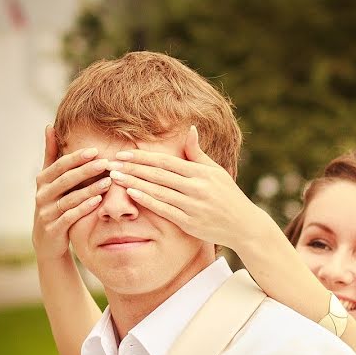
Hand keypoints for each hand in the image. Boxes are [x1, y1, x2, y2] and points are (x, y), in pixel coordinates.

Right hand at [32, 125, 109, 259]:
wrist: (47, 241)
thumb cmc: (53, 204)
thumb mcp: (49, 180)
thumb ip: (50, 155)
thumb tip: (49, 126)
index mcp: (42, 181)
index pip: (59, 165)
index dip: (76, 158)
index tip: (95, 150)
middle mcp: (41, 195)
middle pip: (65, 180)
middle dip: (85, 171)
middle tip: (106, 163)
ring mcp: (46, 213)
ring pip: (69, 198)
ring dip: (89, 189)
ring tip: (108, 182)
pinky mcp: (53, 229)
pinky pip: (70, 217)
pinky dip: (84, 208)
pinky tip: (98, 202)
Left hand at [106, 126, 263, 248]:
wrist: (244, 226)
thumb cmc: (228, 196)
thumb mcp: (216, 171)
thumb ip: (198, 153)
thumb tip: (190, 128)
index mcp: (201, 172)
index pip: (166, 161)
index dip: (143, 157)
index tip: (123, 153)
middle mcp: (196, 187)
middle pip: (158, 174)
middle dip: (132, 168)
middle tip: (110, 164)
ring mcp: (192, 205)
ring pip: (158, 191)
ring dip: (134, 183)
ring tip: (115, 177)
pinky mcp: (190, 223)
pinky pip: (164, 210)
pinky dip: (147, 201)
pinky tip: (132, 194)